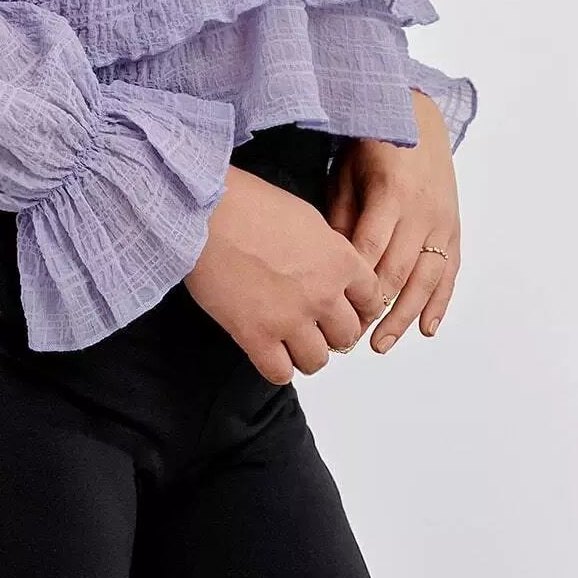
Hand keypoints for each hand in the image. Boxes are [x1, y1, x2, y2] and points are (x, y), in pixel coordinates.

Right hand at [184, 165, 386, 383]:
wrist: (205, 213)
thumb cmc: (248, 204)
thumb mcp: (306, 217)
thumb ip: (327, 251)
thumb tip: (331, 271)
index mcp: (339, 261)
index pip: (372, 300)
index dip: (360, 308)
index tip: (348, 310)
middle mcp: (322, 294)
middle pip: (348, 335)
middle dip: (333, 331)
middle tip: (315, 325)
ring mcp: (290, 319)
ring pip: (318, 360)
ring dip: (306, 352)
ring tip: (291, 340)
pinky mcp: (257, 336)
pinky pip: (280, 373)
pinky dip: (277, 367)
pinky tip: (268, 351)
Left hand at [324, 90, 461, 352]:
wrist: (420, 117)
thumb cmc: (374, 143)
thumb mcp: (347, 172)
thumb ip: (342, 215)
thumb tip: (333, 264)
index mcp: (391, 194)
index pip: (370, 250)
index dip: (353, 284)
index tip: (332, 309)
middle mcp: (422, 212)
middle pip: (398, 271)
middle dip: (374, 309)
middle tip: (349, 338)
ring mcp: (443, 221)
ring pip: (426, 279)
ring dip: (404, 315)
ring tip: (382, 344)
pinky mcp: (454, 228)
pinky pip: (450, 271)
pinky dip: (440, 302)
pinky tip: (427, 328)